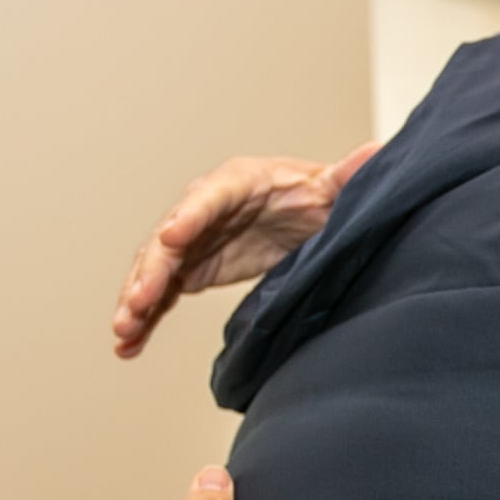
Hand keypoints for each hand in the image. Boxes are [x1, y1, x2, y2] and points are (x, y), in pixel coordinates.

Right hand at [111, 143, 378, 357]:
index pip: (208, 198)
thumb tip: (376, 153)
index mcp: (237, 183)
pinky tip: (128, 346)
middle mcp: (203, 208)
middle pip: (169, 239)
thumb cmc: (315, 197)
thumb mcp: (332, 189)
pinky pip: (161, 293)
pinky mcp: (189, 268)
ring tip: (123, 332)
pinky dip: (144, 317)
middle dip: (151, 271)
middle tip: (137, 301)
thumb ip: (347, 178)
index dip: (189, 218)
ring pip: (155, 269)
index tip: (171, 238)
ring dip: (137, 299)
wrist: (307, 217)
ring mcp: (192, 240)